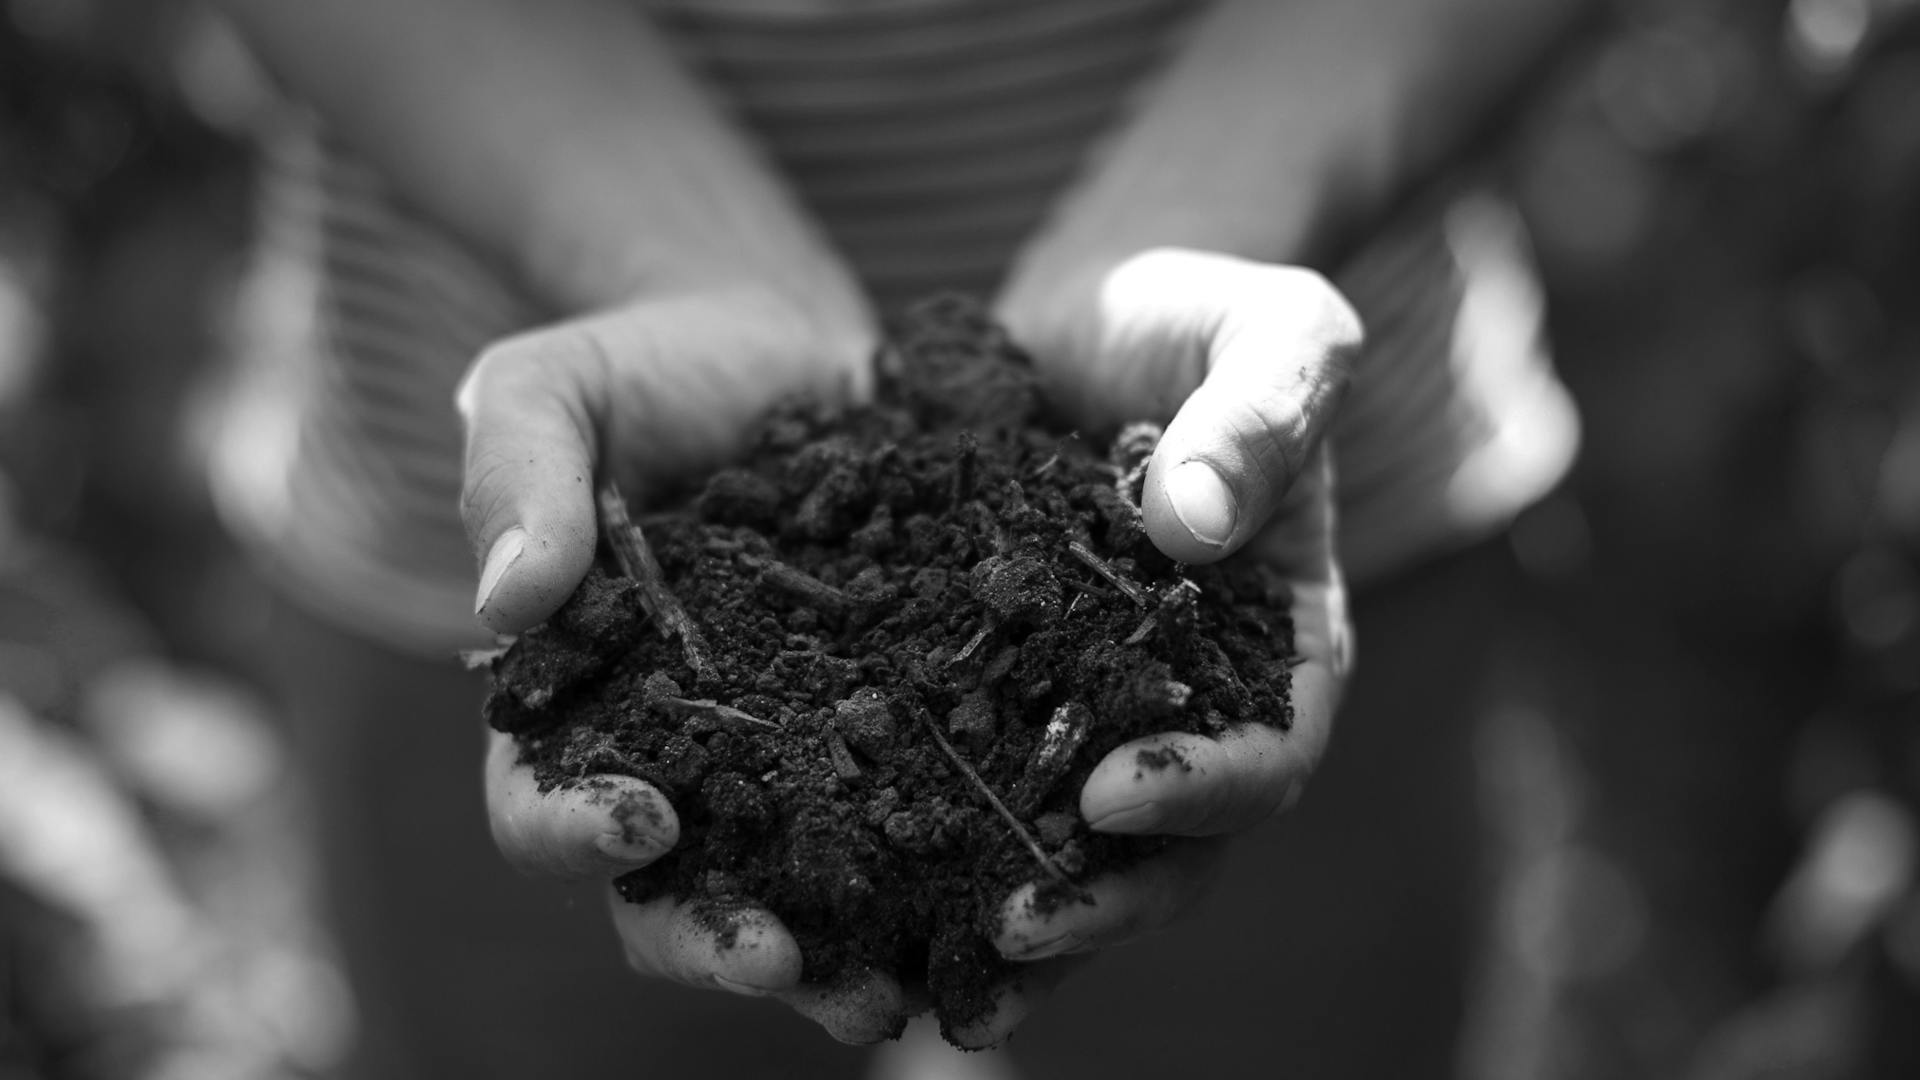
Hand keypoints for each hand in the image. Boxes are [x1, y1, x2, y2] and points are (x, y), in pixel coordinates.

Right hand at [463, 282, 913, 1043]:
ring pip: (801, 891)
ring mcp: (790, 755)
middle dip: (721, 943)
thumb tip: (506, 599)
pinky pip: (916, 819)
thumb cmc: (645, 365)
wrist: (782, 342)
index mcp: (574, 706)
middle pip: (674, 893)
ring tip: (898, 991)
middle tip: (784, 963)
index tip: (641, 816)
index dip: (576, 828)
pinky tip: (1002, 902)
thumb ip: (518, 474)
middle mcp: (679, 759)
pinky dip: (950, 874)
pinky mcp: (894, 729)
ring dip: (842, 953)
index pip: (542, 801)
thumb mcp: (557, 388)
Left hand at [977, 247, 1359, 1035]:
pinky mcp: (999, 696)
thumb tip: (1196, 521)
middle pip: (1172, 843)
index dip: (1201, 785)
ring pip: (1070, 853)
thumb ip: (1261, 410)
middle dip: (1096, 900)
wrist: (1091, 312)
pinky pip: (973, 791)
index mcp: (1282, 643)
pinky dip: (928, 853)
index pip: (1269, 747)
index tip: (1111, 790)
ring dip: (1013, 927)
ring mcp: (1094, 712)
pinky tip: (854, 897)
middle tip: (1006, 932)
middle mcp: (1191, 704)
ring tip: (931, 986)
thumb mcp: (1268, 327)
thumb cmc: (1202, 310)